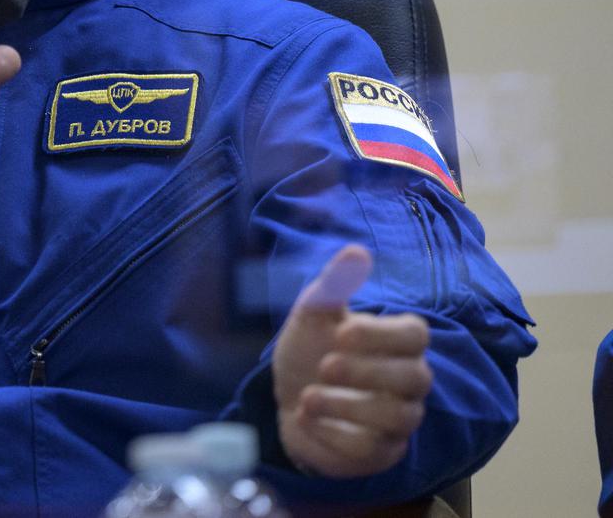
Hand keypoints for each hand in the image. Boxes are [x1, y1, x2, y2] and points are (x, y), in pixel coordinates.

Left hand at [272, 245, 431, 478]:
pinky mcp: (379, 453)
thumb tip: (355, 251)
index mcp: (397, 343)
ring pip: (395, 417)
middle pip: (416, 378)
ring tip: (308, 395)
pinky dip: (333, 431)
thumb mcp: (313, 314)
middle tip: (325, 365)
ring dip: (346, 405)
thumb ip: (334, 285)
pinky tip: (306, 415)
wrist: (288, 397)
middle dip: (367, 372)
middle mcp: (409, 382)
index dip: (382, 334)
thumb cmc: (310, 349)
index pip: (416, 336)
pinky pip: (370, 448)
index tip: (342, 331)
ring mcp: (398, 421)